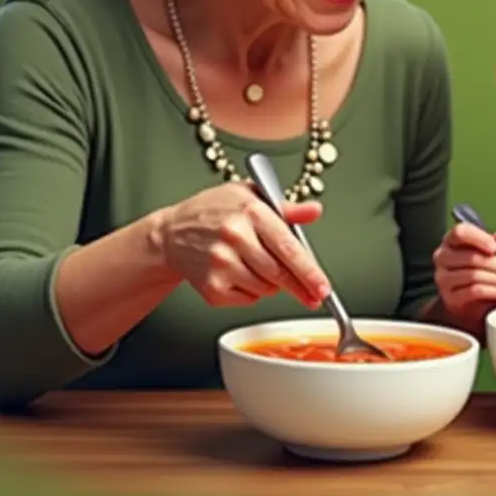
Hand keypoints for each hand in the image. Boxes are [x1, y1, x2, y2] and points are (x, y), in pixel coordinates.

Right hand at [156, 182, 330, 307]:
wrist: (171, 233)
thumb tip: (314, 211)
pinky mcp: (211, 287)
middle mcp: (235, 237)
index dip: (309, 270)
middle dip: (300, 286)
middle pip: (280, 273)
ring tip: (259, 265)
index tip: (323, 287)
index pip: (288, 246)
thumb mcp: (249, 196)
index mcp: (250, 211)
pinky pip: (248, 299)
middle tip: (313, 294)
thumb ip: (285, 208)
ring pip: (266, 288)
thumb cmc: (213, 211)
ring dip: (273, 284)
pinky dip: (253, 292)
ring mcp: (221, 263)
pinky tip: (241, 274)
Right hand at [432, 218, 495, 321]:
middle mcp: (443, 256)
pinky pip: (474, 292)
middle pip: (471, 258)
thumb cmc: (490, 267)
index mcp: (453, 239)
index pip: (460, 232)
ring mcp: (443, 278)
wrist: (480, 300)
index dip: (479, 238)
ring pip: (473, 275)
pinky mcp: (450, 298)